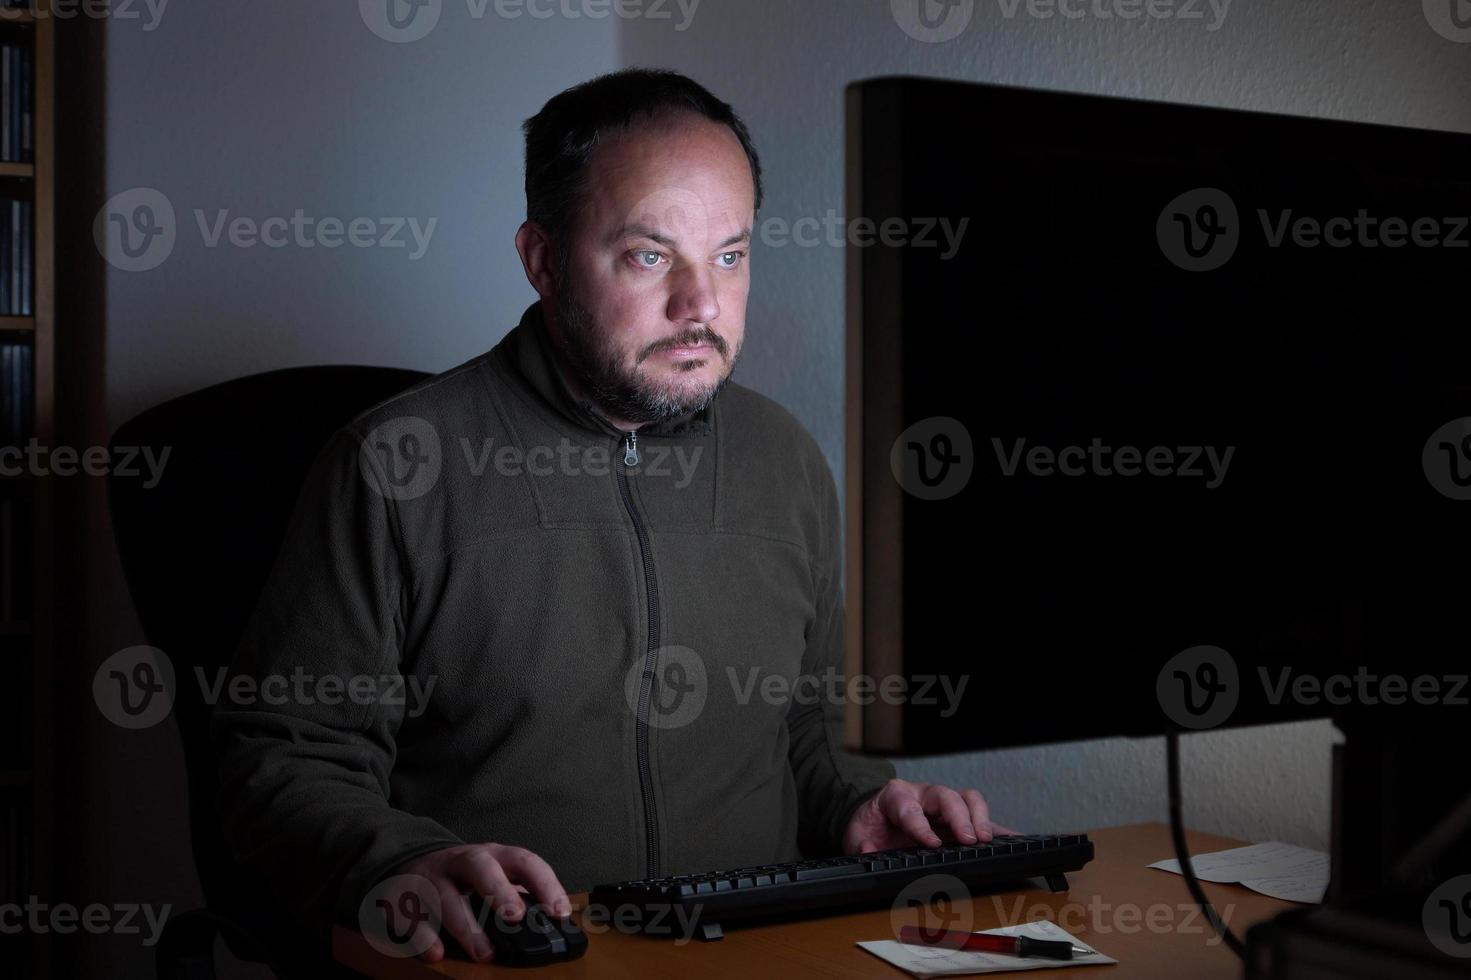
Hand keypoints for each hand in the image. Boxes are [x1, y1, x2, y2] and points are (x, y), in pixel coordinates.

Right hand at [389, 842, 570, 963]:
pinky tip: (437, 953)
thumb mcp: (493, 875)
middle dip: (498, 891)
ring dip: (466, 927)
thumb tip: (554, 923)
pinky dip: (422, 936)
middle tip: (515, 917)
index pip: (523, 861)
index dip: (544, 884)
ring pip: (446, 897)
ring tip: (484, 954)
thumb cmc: (463, 876)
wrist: (407, 860)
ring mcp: (431, 878)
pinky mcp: (403, 897)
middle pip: (480, 868)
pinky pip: (410, 916)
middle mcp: (462, 861)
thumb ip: (518, 894)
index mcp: (492, 856)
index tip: (559, 911)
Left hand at [842, 778, 1015, 852]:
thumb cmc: (870, 826)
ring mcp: (942, 805)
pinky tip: (1012, 840)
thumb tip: (871, 851)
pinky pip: (981, 818)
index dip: (920, 825)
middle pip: (946, 796)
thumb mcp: (856, 836)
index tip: (931, 844)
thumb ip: (862, 846)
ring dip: (980, 818)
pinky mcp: (957, 819)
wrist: (873, 820)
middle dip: (959, 817)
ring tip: (987, 841)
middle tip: (968, 840)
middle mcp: (922, 795)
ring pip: (967, 799)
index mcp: (896, 796)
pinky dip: (997, 829)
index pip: (909, 807)